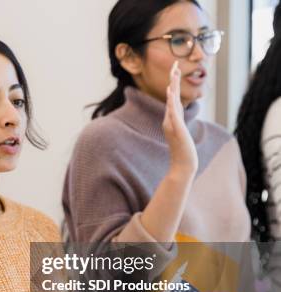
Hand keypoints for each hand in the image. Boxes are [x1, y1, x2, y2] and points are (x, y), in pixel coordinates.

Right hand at [162, 61, 197, 176]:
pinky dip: (171, 102)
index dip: (173, 84)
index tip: (175, 70)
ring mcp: (172, 124)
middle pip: (171, 97)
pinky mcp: (176, 129)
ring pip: (171, 102)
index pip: (172, 99)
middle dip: (173, 80)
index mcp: (171, 119)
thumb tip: (176, 118)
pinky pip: (172, 113)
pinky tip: (170, 94)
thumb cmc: (183, 152)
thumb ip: (178, 124)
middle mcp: (169, 119)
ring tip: (173, 75)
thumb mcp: (181, 134)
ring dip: (172, 88)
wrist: (183, 165)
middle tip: (175, 65)